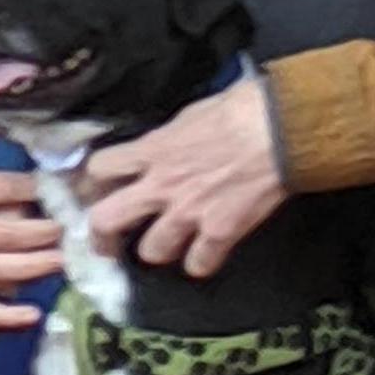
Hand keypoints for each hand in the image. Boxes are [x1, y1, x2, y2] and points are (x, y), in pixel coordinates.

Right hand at [0, 109, 57, 329]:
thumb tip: (13, 111)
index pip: (4, 188)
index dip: (40, 187)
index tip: (70, 185)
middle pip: (7, 233)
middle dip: (47, 231)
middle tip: (77, 226)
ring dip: (36, 267)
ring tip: (66, 259)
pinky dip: (2, 316)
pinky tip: (33, 315)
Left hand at [83, 74, 285, 276]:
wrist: (279, 127)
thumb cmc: (240, 109)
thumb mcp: (189, 115)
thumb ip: (167, 140)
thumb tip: (161, 148)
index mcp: (151, 150)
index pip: (98, 169)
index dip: (95, 182)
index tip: (99, 190)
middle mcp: (161, 185)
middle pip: (106, 220)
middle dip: (101, 237)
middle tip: (107, 245)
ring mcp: (188, 213)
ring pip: (152, 251)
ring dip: (159, 249)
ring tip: (169, 244)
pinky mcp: (219, 232)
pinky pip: (198, 265)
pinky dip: (201, 263)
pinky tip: (206, 255)